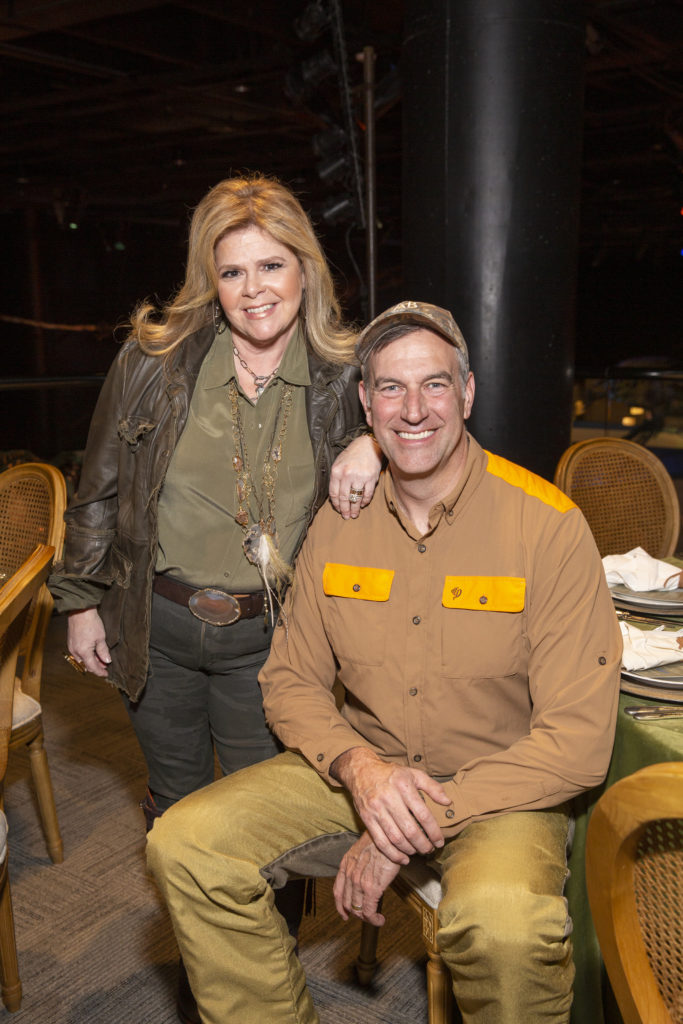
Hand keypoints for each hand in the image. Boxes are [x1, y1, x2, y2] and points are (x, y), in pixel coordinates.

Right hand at [67, 607, 111, 676]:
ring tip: (101, 659)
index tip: (106, 674)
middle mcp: (75, 652)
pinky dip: (86, 655)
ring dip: (91, 661)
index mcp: (83, 652)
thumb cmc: (91, 623)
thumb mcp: (101, 638)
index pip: (93, 667)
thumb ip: (103, 651)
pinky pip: (78, 653)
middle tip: (105, 666)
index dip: (100, 672)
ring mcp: (72, 647)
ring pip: (82, 659)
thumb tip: (107, 661)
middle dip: (96, 666)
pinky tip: (92, 652)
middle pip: (86, 664)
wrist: (80, 611)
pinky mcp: (71, 642)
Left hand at [329, 435, 381, 519]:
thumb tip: (336, 497)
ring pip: (355, 498)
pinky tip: (362, 504)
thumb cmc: (352, 455)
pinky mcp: (371, 478)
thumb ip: (336, 478)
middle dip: (345, 509)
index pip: (334, 493)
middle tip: (346, 516)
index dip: (336, 504)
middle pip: (344, 498)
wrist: (368, 445)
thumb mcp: (339, 463)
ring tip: (354, 514)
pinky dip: (364, 501)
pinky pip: (367, 494)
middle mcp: (347, 474)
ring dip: (355, 508)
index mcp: (337, 471)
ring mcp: (360, 477)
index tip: (338, 509)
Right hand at [330, 747, 450, 863]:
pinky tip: (402, 858)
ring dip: (410, 850)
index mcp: (404, 786)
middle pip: (410, 830)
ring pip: (396, 838)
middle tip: (430, 850)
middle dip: (423, 845)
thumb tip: (447, 802)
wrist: (361, 770)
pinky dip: (393, 854)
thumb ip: (432, 787)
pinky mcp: (366, 818)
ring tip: (418, 852)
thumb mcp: (413, 774)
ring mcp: (376, 809)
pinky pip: (380, 841)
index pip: (423, 815)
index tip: (440, 841)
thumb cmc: (391, 773)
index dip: (434, 832)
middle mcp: (389, 798)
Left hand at [333, 831, 400, 924]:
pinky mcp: (371, 888)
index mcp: (346, 865)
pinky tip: (380, 920)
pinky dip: (374, 920)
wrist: (389, 836)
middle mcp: (349, 875)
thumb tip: (364, 876)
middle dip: (356, 913)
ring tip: (375, 919)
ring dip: (366, 918)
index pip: (337, 892)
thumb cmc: (380, 841)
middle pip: (346, 903)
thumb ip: (358, 865)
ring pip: (357, 909)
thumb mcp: (362, 850)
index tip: (345, 914)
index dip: (340, 906)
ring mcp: (358, 883)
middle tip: (366, 916)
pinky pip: (368, 911)